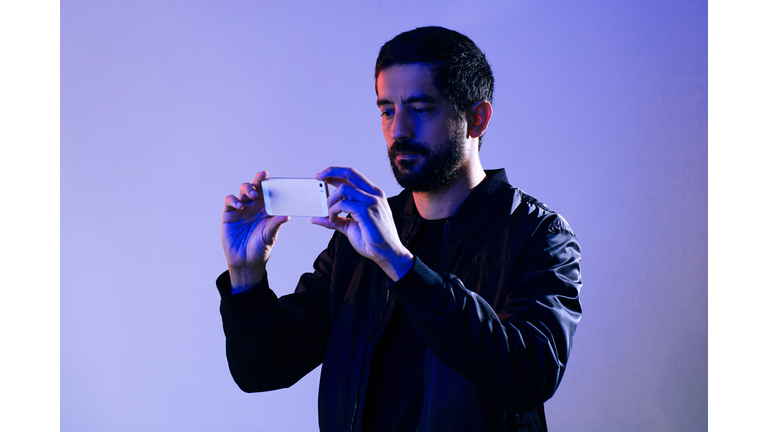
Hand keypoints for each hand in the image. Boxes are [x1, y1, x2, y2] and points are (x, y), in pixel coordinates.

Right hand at [222, 171, 288, 289]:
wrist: (246, 262)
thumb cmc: (260, 248)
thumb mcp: (270, 236)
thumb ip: (275, 224)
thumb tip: (286, 215)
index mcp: (266, 209)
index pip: (268, 192)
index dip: (269, 183)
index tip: (271, 176)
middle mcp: (254, 206)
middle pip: (256, 187)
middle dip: (258, 180)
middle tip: (262, 177)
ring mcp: (241, 209)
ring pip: (243, 190)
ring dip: (248, 188)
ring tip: (253, 195)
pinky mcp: (229, 214)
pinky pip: (230, 201)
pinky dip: (234, 200)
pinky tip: (240, 205)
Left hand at [312, 167, 412, 280]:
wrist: (386, 253)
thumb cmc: (372, 240)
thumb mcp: (349, 227)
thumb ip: (335, 220)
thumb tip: (316, 218)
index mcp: (373, 194)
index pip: (353, 176)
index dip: (336, 173)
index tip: (321, 176)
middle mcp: (374, 194)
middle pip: (350, 173)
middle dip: (331, 172)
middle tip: (317, 177)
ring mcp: (371, 201)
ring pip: (343, 188)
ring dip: (330, 201)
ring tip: (329, 214)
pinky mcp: (367, 210)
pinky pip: (342, 204)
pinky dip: (333, 211)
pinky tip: (332, 219)